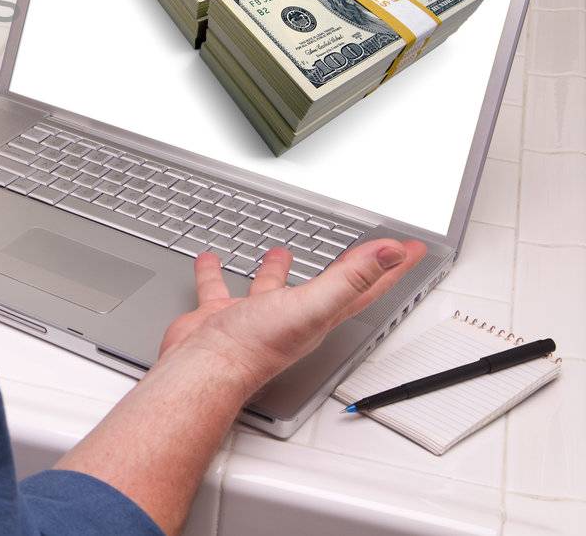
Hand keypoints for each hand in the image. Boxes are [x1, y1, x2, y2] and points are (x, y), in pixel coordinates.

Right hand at [159, 239, 426, 395]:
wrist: (206, 367)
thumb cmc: (256, 347)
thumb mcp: (312, 305)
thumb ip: (351, 278)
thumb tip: (390, 254)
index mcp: (320, 314)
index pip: (367, 286)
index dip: (391, 266)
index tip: (410, 248)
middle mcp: (292, 316)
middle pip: (328, 286)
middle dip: (345, 266)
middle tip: (357, 251)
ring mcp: (257, 316)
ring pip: (273, 286)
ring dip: (278, 269)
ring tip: (280, 251)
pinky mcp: (223, 314)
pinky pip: (221, 288)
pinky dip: (217, 273)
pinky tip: (211, 262)